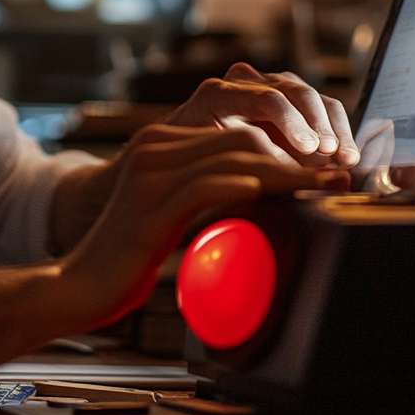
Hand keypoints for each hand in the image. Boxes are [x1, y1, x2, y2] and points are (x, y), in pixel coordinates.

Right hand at [61, 127, 348, 327]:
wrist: (82, 283)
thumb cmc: (130, 253)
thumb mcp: (169, 208)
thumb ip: (203, 186)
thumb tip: (260, 186)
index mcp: (159, 143)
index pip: (236, 131)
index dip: (286, 147)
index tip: (321, 168)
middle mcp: (153, 148)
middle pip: (241, 138)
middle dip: (296, 157)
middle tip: (332, 177)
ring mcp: (149, 174)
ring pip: (232, 158)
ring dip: (287, 174)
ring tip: (321, 188)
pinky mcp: (150, 207)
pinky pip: (207, 186)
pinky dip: (245, 187)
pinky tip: (270, 195)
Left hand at [164, 63, 358, 168]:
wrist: (193, 148)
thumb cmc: (199, 157)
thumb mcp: (212, 160)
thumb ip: (248, 159)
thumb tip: (290, 172)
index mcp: (217, 93)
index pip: (265, 99)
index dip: (292, 123)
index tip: (310, 149)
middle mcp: (244, 81)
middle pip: (294, 93)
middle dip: (318, 127)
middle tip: (333, 156)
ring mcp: (270, 83)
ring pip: (313, 97)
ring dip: (334, 130)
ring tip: (345, 160)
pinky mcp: (291, 94)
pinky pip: (322, 106)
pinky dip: (338, 130)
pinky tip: (346, 156)